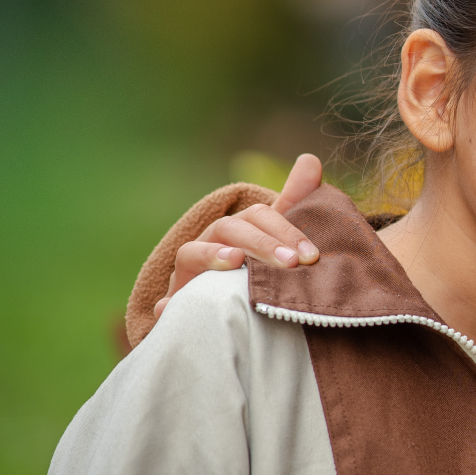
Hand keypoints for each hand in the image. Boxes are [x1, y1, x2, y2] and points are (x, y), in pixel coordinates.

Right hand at [156, 154, 323, 315]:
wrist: (236, 315)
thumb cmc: (262, 271)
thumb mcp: (281, 239)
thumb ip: (294, 201)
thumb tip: (309, 159)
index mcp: (239, 229)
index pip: (259, 216)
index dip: (285, 230)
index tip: (310, 255)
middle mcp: (211, 244)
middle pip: (229, 229)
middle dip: (261, 243)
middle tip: (290, 263)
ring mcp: (188, 273)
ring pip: (190, 254)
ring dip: (211, 255)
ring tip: (235, 260)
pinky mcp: (176, 303)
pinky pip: (165, 304)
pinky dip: (166, 305)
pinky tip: (167, 308)